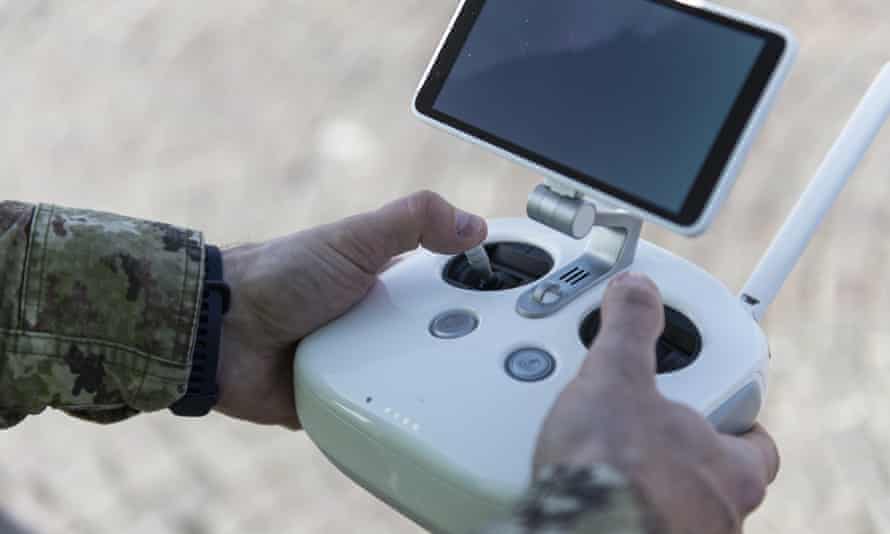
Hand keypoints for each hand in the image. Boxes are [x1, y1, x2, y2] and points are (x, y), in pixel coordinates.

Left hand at [217, 191, 486, 427]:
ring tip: (470, 397)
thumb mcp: (352, 238)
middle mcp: (373, 324)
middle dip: (458, 349)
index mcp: (382, 283)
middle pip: (434, 341)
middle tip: (498, 362)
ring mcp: (356, 365)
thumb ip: (412, 221)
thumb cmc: (278, 276)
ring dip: (428, 387)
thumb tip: (475, 225)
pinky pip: (376, 416)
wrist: (218, 334)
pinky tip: (422, 425)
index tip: (513, 308)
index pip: (441, 289)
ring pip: (410, 382)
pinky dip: (391, 418)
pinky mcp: (338, 403)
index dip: (474, 295)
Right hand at [534, 273, 779, 532]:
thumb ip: (631, 327)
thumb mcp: (617, 376)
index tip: (711, 397)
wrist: (577, 530)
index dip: (733, 414)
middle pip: (713, 469)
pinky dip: (627, 505)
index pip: (757, 441)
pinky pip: (647, 520)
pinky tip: (594, 492)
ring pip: (680, 501)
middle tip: (641, 422)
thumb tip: (638, 289)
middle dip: (680, 444)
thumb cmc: (609, 467)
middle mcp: (721, 515)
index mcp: (733, 470)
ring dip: (651, 477)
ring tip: (606, 456)